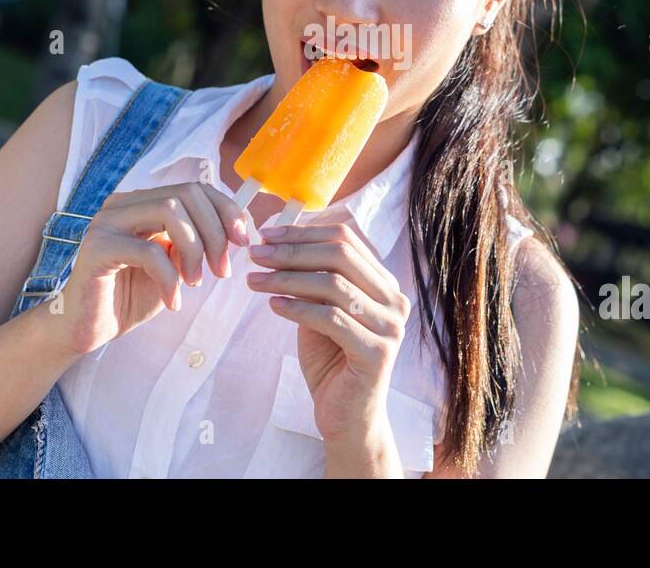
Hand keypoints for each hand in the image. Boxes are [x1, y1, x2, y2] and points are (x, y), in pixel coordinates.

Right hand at [55, 182, 251, 355]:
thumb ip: (198, 242)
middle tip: (222, 270)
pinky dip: (170, 278)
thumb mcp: (176, 265)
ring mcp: (107, 222)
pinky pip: (149, 251)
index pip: (194, 188)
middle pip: (186, 194)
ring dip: (195, 250)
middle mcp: (123, 204)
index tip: (243, 241)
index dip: (226, 210)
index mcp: (143, 203)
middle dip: (215, 232)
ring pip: (169, 211)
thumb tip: (237, 227)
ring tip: (196, 283)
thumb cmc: (132, 296)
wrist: (89, 329)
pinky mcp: (97, 248)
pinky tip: (173, 301)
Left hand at [246, 222, 411, 447]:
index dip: (304, 233)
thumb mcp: (320, 311)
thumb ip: (313, 279)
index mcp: (384, 283)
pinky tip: (274, 306)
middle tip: (255, 255)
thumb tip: (278, 243)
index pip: (347, 239)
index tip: (267, 234)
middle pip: (341, 256)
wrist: (347, 417)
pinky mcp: (377, 353)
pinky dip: (298, 308)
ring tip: (255, 281)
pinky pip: (332, 319)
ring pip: (334, 285)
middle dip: (292, 251)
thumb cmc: (331, 361)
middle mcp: (394, 300)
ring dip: (287, 278)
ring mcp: (390, 327)